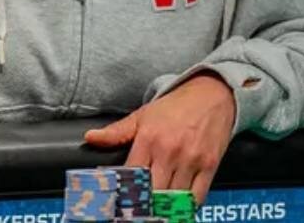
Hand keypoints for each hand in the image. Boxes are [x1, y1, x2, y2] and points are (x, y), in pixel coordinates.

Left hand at [84, 73, 235, 204]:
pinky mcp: (209, 165)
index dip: (123, 192)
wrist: (211, 94)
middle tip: (137, 210)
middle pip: (151, 192)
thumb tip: (91, 138)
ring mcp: (191, 159)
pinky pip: (196, 197)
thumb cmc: (176, 107)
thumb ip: (117, 132)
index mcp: (149, 139)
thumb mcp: (143, 115)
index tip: (119, 202)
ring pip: (173, 198)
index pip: (130, 175)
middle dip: (143, 204)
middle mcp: (169, 151)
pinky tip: (177, 205)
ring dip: (163, 207)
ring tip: (155, 209)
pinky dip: (186, 206)